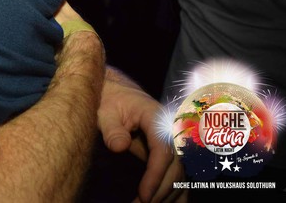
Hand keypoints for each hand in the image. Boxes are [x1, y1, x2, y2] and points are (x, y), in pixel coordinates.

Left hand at [99, 67, 185, 201]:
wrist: (118, 93)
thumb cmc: (110, 102)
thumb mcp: (105, 111)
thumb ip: (112, 128)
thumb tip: (119, 147)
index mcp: (157, 118)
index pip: (164, 151)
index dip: (156, 175)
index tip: (144, 196)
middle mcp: (172, 131)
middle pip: (176, 167)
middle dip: (161, 191)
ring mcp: (174, 142)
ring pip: (180, 174)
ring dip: (168, 195)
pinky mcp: (171, 152)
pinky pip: (177, 174)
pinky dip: (173, 192)